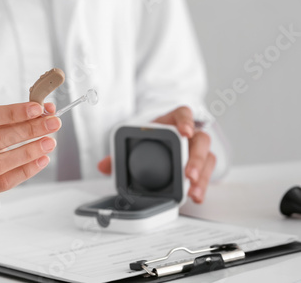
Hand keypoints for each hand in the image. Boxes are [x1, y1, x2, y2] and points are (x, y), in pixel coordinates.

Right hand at [0, 102, 60, 205]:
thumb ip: (16, 114)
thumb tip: (48, 109)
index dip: (13, 113)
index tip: (39, 109)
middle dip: (28, 130)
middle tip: (53, 124)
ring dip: (28, 152)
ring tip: (49, 143)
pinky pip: (1, 183)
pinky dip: (24, 172)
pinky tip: (41, 160)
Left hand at [97, 106, 215, 202]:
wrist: (160, 147)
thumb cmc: (151, 141)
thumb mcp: (136, 144)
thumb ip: (119, 155)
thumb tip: (103, 166)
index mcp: (171, 122)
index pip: (183, 114)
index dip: (185, 121)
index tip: (185, 131)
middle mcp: (189, 134)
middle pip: (200, 140)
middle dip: (197, 158)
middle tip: (189, 174)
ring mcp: (197, 149)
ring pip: (208, 158)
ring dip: (202, 175)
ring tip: (194, 190)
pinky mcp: (201, 165)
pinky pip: (208, 173)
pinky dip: (202, 186)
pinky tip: (196, 195)